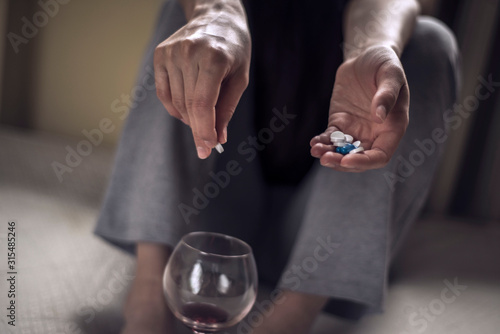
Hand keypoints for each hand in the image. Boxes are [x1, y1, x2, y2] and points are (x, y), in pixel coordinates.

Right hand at [154, 3, 250, 158]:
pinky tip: (187, 110)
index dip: (204, 130)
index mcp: (213, 58)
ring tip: (202, 120)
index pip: (202, 104)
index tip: (207, 149)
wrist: (216, 17)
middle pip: (189, 106)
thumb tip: (218, 138)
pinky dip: (175, 108)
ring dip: (188, 119)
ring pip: (176, 102)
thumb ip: (227, 109)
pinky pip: (163, 93)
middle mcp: (189, 53)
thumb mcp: (239, 78)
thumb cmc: (234, 50)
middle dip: (198, 130)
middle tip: (206, 147)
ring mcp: (171, 53)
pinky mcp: (160, 55)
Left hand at [310, 45, 408, 171]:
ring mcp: (356, 130)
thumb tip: (379, 116)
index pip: (380, 155)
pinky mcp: (340, 123)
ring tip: (316, 151)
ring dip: (329, 154)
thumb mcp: (391, 73)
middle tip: (325, 159)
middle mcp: (374, 133)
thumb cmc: (385, 63)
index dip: (364, 161)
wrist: (366, 56)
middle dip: (342, 162)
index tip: (347, 160)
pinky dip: (322, 142)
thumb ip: (387, 94)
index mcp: (392, 128)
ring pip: (342, 151)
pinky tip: (314, 143)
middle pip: (358, 158)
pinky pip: (331, 138)